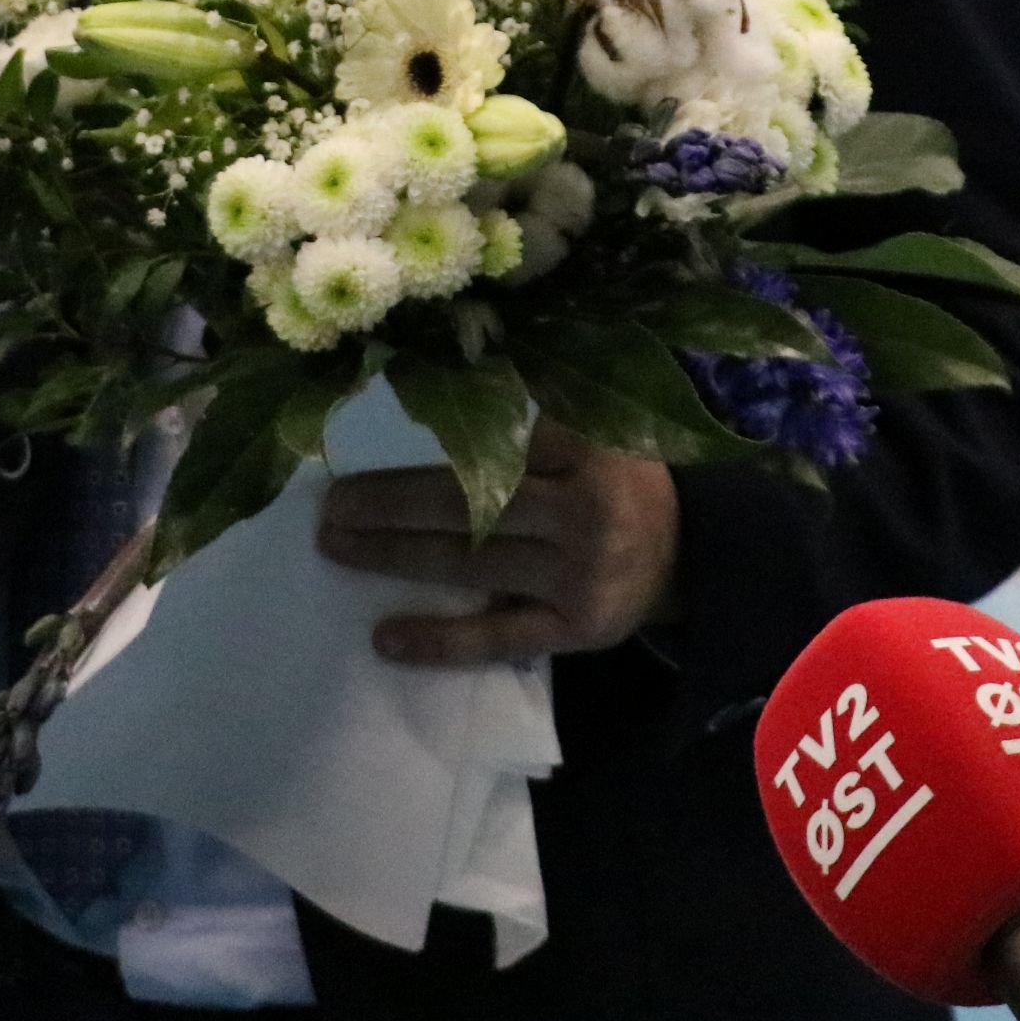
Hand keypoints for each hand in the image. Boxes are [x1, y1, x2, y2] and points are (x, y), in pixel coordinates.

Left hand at [315, 418, 679, 667]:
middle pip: (468, 505)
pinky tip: (385, 640)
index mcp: (586, 449)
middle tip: (330, 504)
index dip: (430, 439)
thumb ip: (531, 411)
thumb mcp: (593, 431)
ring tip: (336, 547)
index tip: (362, 436)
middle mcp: (585, 511)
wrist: (689, 553)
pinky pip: (497, 637)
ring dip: (394, 557)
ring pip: (471, 567)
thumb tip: (434, 379)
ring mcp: (580, 575)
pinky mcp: (575, 629)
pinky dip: (439, 641)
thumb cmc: (616, 480)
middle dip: (390, 503)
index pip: (498, 441)